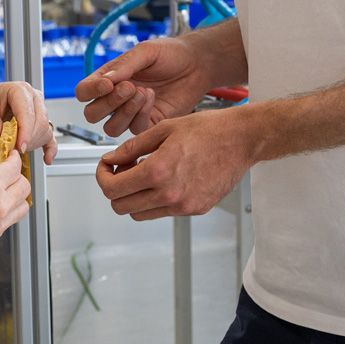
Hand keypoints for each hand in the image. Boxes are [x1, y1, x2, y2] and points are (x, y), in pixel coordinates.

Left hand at [0, 82, 57, 163]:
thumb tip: (1, 140)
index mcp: (19, 90)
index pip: (28, 113)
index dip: (25, 132)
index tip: (19, 147)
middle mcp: (32, 97)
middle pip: (40, 122)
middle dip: (28, 139)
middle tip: (12, 150)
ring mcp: (37, 109)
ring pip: (45, 130)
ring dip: (33, 144)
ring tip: (16, 150)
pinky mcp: (37, 122)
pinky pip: (49, 136)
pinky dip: (49, 148)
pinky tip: (47, 158)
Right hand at [0, 153, 30, 257]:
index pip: (15, 167)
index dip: (14, 158)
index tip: (11, 157)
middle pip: (25, 186)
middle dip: (17, 176)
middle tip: (6, 174)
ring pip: (23, 205)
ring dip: (17, 196)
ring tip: (3, 192)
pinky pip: (11, 220)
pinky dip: (8, 211)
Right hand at [75, 38, 209, 137]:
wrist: (197, 65)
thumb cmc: (170, 54)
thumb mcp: (146, 52)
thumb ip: (125, 66)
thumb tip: (105, 80)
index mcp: (108, 78)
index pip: (84, 92)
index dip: (91, 91)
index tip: (107, 83)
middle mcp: (115, 98)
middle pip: (92, 114)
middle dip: (109, 103)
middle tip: (129, 87)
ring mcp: (130, 113)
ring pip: (111, 127)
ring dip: (125, 111)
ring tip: (143, 92)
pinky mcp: (147, 123)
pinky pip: (134, 129)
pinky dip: (141, 115)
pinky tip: (152, 98)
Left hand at [95, 111, 255, 220]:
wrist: (242, 140)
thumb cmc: (209, 129)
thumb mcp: (164, 129)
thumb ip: (132, 147)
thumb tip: (111, 159)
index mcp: (158, 171)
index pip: (112, 189)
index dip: (102, 177)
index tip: (106, 167)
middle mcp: (169, 194)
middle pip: (122, 207)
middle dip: (115, 188)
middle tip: (123, 170)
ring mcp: (183, 206)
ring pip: (140, 214)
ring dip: (134, 197)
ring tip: (145, 173)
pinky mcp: (195, 209)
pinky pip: (163, 211)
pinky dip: (156, 199)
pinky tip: (165, 178)